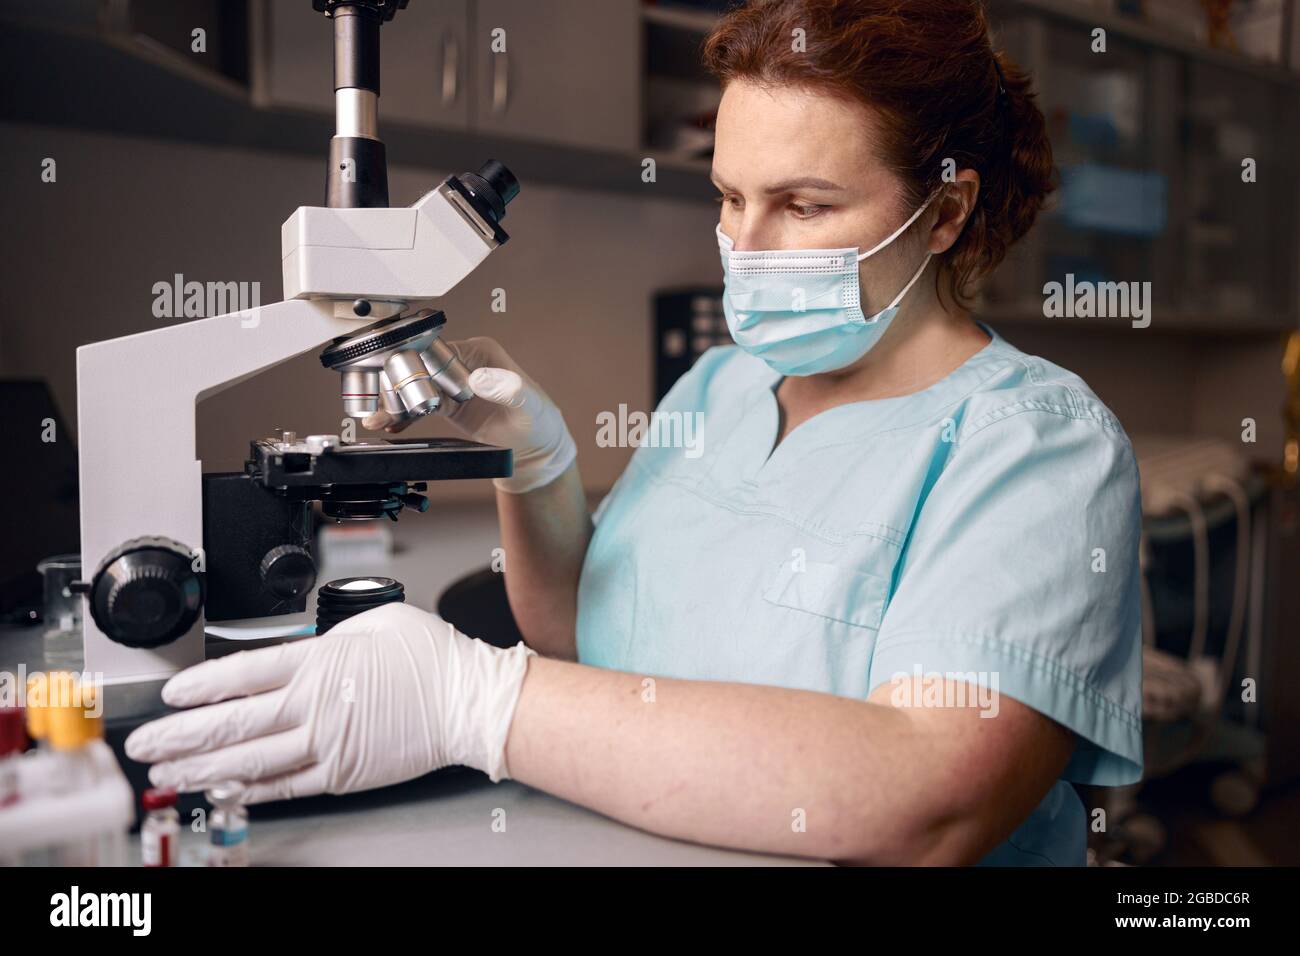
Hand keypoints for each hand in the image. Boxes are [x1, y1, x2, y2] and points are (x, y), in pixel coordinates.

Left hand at [124, 604, 534, 802]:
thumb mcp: (375, 621)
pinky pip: (285, 785)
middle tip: (146, 743)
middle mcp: (315, 706)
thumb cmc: (432, 660)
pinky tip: (226, 789)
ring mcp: (326, 744)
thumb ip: (328, 638)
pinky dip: (251, 789)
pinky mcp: (341, 772)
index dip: (199, 688)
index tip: (171, 695)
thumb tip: (300, 649)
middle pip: (232, 724)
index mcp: (320, 662)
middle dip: (180, 735)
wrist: (469, 703)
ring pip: (249, 761)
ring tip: (170, 772)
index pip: (242, 676)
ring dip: (202, 768)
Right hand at [363, 336, 575, 493]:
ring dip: (395, 402)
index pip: (438, 350)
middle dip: (398, 384)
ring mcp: (452, 384)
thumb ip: (507, 388)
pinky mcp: (447, 404)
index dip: (417, 363)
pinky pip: (419, 407)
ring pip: (415, 387)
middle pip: (419, 367)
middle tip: (379, 402)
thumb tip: (479, 378)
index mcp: (479, 352)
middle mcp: (462, 363)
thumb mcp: (527, 403)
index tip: (399, 378)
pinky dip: (403, 416)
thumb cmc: (538, 420)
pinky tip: (388, 425)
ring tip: (375, 418)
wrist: (535, 448)